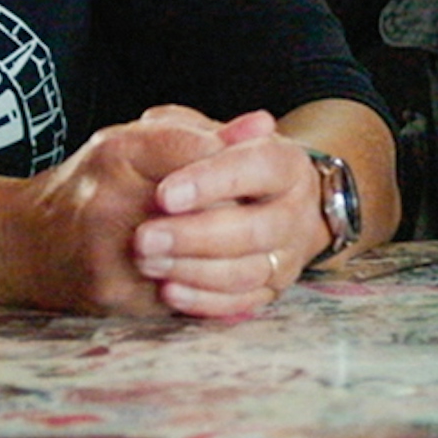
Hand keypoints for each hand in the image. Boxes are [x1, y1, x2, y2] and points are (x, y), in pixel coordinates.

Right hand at [3, 105, 240, 317]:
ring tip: (252, 244)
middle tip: (263, 211)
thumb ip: (201, 132)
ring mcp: (110, 255)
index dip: (235, 163)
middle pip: (213, 208)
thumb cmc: (94, 184)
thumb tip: (264, 125)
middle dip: (244, 210)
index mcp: (118, 153)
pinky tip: (227, 274)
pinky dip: (215, 286)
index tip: (252, 171)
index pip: (202, 151)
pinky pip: (187, 295)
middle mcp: (109, 203)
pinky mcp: (116, 297)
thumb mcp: (138, 141)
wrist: (26, 245)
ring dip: (238, 253)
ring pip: (207, 259)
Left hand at [132, 109, 335, 321]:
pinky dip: (204, 301)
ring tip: (148, 262)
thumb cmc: (195, 162)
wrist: (217, 201)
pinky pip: (242, 304)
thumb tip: (210, 140)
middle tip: (143, 238)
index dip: (214, 181)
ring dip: (194, 270)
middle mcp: (294, 211)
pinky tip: (168, 290)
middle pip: (258, 229)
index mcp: (284, 163)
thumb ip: (190, 132)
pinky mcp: (268, 290)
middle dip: (197, 236)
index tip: (165, 195)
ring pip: (248, 272)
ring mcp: (285, 255)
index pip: (261, 167)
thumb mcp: (187, 133)